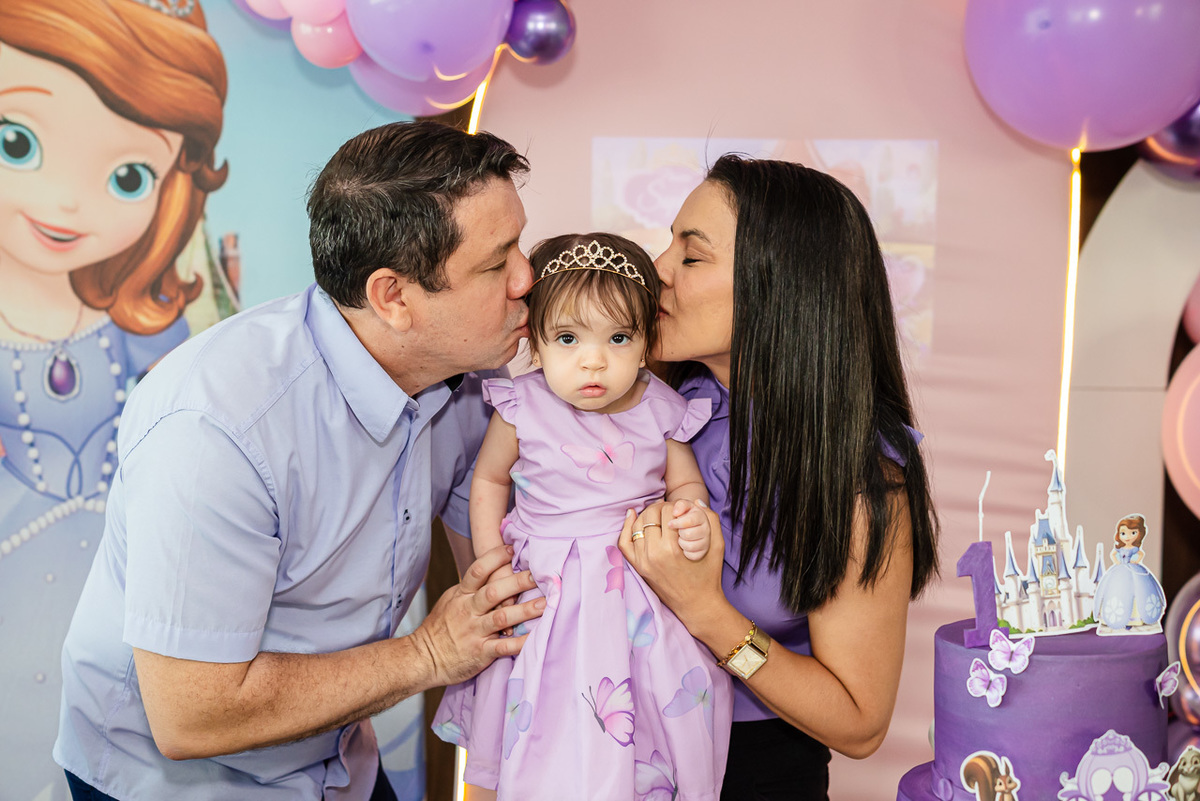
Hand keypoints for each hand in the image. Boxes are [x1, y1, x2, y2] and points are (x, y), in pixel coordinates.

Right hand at [412, 544, 543, 687]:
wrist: (423, 658)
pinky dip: (520, 642)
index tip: (513, 549)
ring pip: (501, 617)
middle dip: (517, 582)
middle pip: (493, 591)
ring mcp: (474, 631)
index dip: (495, 558)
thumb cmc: (440, 628)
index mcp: (461, 596)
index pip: (478, 571)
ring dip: (524, 610)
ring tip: (545, 603)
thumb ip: (470, 588)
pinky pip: (503, 647)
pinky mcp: (480, 652)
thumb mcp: (450, 601)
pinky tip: (536, 637)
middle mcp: (468, 611)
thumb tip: (491, 570)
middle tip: (538, 574)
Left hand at [618, 501, 725, 631]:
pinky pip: (624, 542)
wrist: (697, 604)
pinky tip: (632, 515)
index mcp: (673, 547)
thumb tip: (695, 502)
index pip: (668, 510)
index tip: (682, 510)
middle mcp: (655, 554)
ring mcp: (643, 561)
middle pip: (651, 514)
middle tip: (671, 511)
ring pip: (637, 524)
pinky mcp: (638, 567)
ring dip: (647, 515)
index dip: (676, 505)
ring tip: (658, 515)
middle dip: (661, 507)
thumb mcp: (717, 546)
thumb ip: (710, 519)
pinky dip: (626, 526)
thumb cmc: (709, 574)